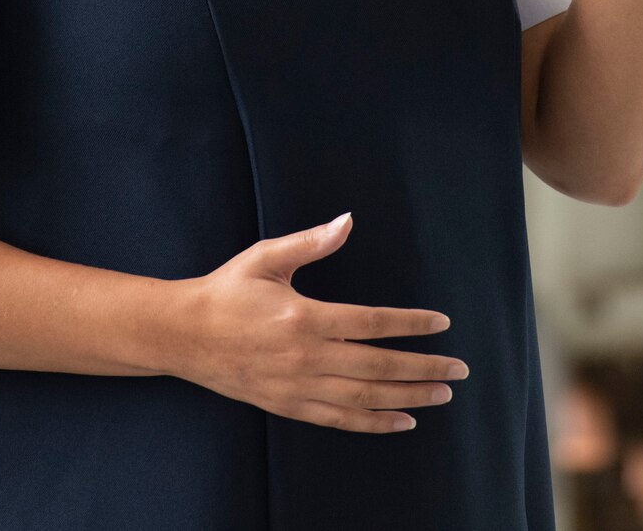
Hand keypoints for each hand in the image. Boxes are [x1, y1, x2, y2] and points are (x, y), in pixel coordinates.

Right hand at [165, 212, 468, 433]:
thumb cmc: (227, 290)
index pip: (372, 322)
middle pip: (378, 366)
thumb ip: (311, 242)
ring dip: (408, 396)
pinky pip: (339, 419)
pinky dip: (374, 422)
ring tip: (442, 394)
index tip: (441, 322)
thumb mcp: (266, 257)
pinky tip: (403, 421)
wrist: (183, 334)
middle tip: (459, 368)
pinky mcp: (288, 405)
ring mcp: (298, 386)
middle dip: (424, 367)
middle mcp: (306, 357)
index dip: (411, 323)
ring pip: (364, 396)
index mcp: (304, 317)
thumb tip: (347, 220)